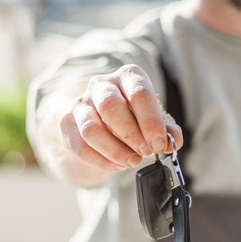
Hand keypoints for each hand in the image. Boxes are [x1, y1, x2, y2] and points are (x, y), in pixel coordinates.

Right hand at [59, 64, 182, 171]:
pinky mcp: (67, 123)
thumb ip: (166, 128)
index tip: (158, 143)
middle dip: (131, 135)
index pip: (139, 92)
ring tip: (132, 161)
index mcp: (128, 76)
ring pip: (91, 129)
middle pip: (110, 106)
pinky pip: (79, 145)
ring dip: (115, 151)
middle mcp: (102, 85)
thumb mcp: (153, 119)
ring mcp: (81, 103)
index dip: (150, 121)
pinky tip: (117, 165)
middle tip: (145, 152)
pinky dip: (101, 161)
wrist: (102, 118)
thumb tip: (174, 139)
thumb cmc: (133, 116)